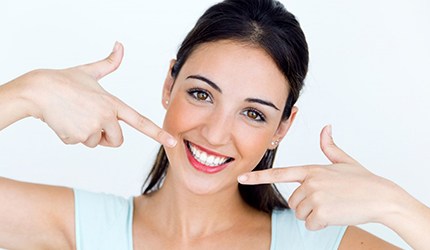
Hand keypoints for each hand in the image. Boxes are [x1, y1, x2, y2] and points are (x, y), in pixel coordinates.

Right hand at [20, 42, 175, 147]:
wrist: (37, 91)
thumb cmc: (63, 81)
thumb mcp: (89, 72)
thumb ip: (109, 63)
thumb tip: (120, 45)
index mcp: (113, 103)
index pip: (140, 121)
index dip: (157, 132)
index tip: (172, 141)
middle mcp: (106, 117)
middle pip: (117, 141)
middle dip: (107, 137)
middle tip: (92, 122)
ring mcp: (92, 128)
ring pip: (96, 142)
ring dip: (87, 135)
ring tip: (74, 116)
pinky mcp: (77, 138)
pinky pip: (80, 143)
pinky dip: (72, 136)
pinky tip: (65, 121)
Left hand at [238, 125, 402, 229]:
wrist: (382, 197)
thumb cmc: (363, 180)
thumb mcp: (344, 161)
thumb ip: (329, 146)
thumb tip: (326, 127)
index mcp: (311, 169)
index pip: (279, 173)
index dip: (258, 176)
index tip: (241, 178)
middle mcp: (310, 181)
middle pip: (293, 201)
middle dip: (306, 205)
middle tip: (327, 200)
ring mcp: (315, 196)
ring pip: (300, 214)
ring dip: (314, 215)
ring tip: (333, 205)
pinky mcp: (321, 212)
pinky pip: (310, 224)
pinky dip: (321, 224)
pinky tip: (336, 215)